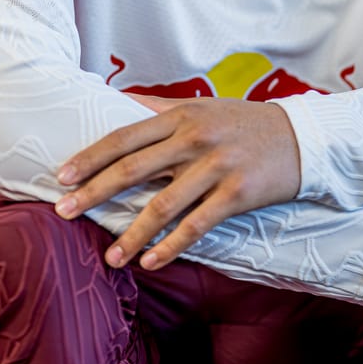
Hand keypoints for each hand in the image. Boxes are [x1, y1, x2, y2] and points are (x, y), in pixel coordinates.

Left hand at [52, 94, 301, 270]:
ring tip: (110, 257)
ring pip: (162, 205)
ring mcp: (215, 168)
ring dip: (132, 234)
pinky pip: (196, 226)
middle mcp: (193, 140)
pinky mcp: (236, 195)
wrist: (302, 137)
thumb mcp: (201, 106)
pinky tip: (151, 261)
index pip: (124, 139)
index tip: (61, 177)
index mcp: (179, 116)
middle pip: (132, 170)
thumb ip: (159, 108)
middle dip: (94, 193)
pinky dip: (171, 246)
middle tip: (63, 213)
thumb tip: (116, 102)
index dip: (90, 158)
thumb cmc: (243, 123)